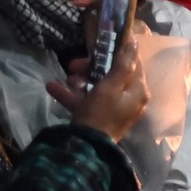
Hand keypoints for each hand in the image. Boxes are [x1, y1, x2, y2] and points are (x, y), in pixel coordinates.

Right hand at [51, 24, 148, 140]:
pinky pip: (85, 100)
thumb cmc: (100, 113)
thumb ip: (123, 64)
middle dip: (90, 67)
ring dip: (79, 80)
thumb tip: (135, 42)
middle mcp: (129, 98)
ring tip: (67, 78)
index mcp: (137, 90)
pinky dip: (71, 94)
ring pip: (96, 86)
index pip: (133, 64)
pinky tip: (52, 87)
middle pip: (112, 74)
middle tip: (74, 65)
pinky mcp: (98, 116)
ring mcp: (113, 108)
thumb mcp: (111, 86)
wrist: (85, 147)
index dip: (117, 53)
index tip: (101, 46)